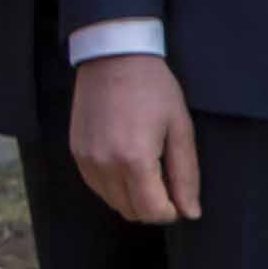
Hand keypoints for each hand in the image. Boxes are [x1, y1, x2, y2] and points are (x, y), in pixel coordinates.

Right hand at [69, 50, 199, 225]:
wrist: (114, 56)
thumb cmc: (153, 87)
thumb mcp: (180, 128)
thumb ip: (186, 175)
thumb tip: (190, 212)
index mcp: (134, 159)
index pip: (153, 211)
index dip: (171, 211)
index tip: (179, 197)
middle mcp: (105, 165)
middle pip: (131, 212)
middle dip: (153, 206)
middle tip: (166, 181)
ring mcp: (86, 160)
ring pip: (113, 202)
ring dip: (133, 197)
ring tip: (147, 168)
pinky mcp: (77, 154)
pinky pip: (97, 186)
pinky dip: (115, 185)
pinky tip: (127, 161)